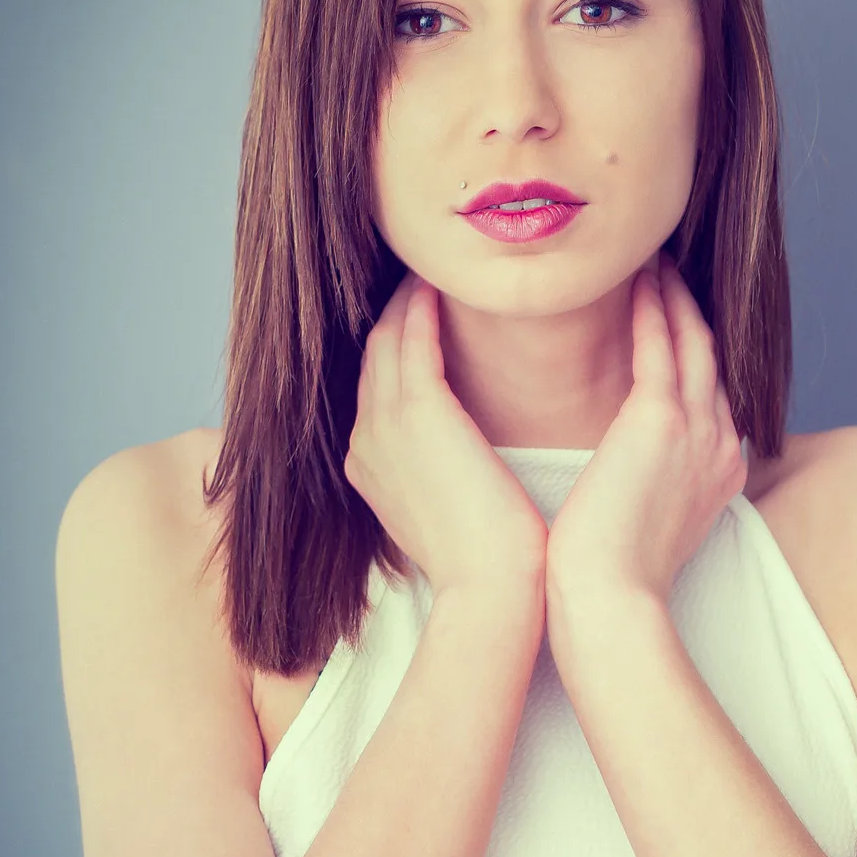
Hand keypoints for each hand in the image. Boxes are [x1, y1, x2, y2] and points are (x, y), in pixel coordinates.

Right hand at [345, 271, 548, 600]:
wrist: (493, 589)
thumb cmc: (490, 559)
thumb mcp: (453, 510)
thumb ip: (446, 475)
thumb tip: (464, 463)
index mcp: (370, 466)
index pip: (379, 387)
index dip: (398, 346)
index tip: (424, 314)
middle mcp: (364, 442)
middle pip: (374, 356)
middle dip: (396, 312)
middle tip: (424, 273)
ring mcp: (382, 426)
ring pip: (387, 338)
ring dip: (407, 298)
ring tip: (435, 267)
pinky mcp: (415, 413)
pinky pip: (410, 339)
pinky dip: (421, 306)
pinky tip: (440, 282)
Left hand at [545, 251, 747, 604]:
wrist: (610, 602)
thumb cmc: (609, 579)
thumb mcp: (642, 526)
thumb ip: (642, 489)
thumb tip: (619, 479)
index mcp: (715, 471)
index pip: (709, 395)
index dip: (693, 352)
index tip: (671, 320)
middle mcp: (718, 445)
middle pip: (711, 358)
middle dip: (690, 312)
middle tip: (669, 269)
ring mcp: (697, 431)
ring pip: (691, 341)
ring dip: (674, 296)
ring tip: (654, 259)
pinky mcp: (661, 422)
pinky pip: (661, 347)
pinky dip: (653, 309)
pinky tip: (639, 279)